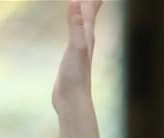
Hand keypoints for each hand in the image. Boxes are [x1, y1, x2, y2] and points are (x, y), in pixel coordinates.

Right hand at [53, 0, 101, 137]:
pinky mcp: (72, 59)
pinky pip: (75, 37)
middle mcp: (86, 42)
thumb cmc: (75, 77)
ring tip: (85, 7)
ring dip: (85, 15)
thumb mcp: (76, 47)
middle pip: (90, 17)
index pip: (90, 10)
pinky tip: (76, 33)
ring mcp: (79, 51)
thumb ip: (76, 25)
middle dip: (92, 3)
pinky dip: (75, 29)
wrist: (73, 102)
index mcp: (88, 37)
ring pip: (84, 26)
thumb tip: (76, 2)